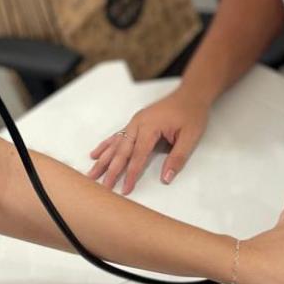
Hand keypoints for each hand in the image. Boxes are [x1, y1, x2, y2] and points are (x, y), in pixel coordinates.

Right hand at [88, 89, 209, 194]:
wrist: (190, 95)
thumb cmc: (191, 114)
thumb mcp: (190, 137)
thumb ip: (177, 158)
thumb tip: (166, 178)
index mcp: (150, 127)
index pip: (138, 155)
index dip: (131, 174)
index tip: (125, 189)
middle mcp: (138, 123)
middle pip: (121, 151)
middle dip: (111, 170)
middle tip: (102, 187)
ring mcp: (134, 122)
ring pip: (115, 144)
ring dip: (103, 160)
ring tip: (91, 174)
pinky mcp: (135, 122)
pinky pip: (117, 136)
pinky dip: (106, 146)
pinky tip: (96, 154)